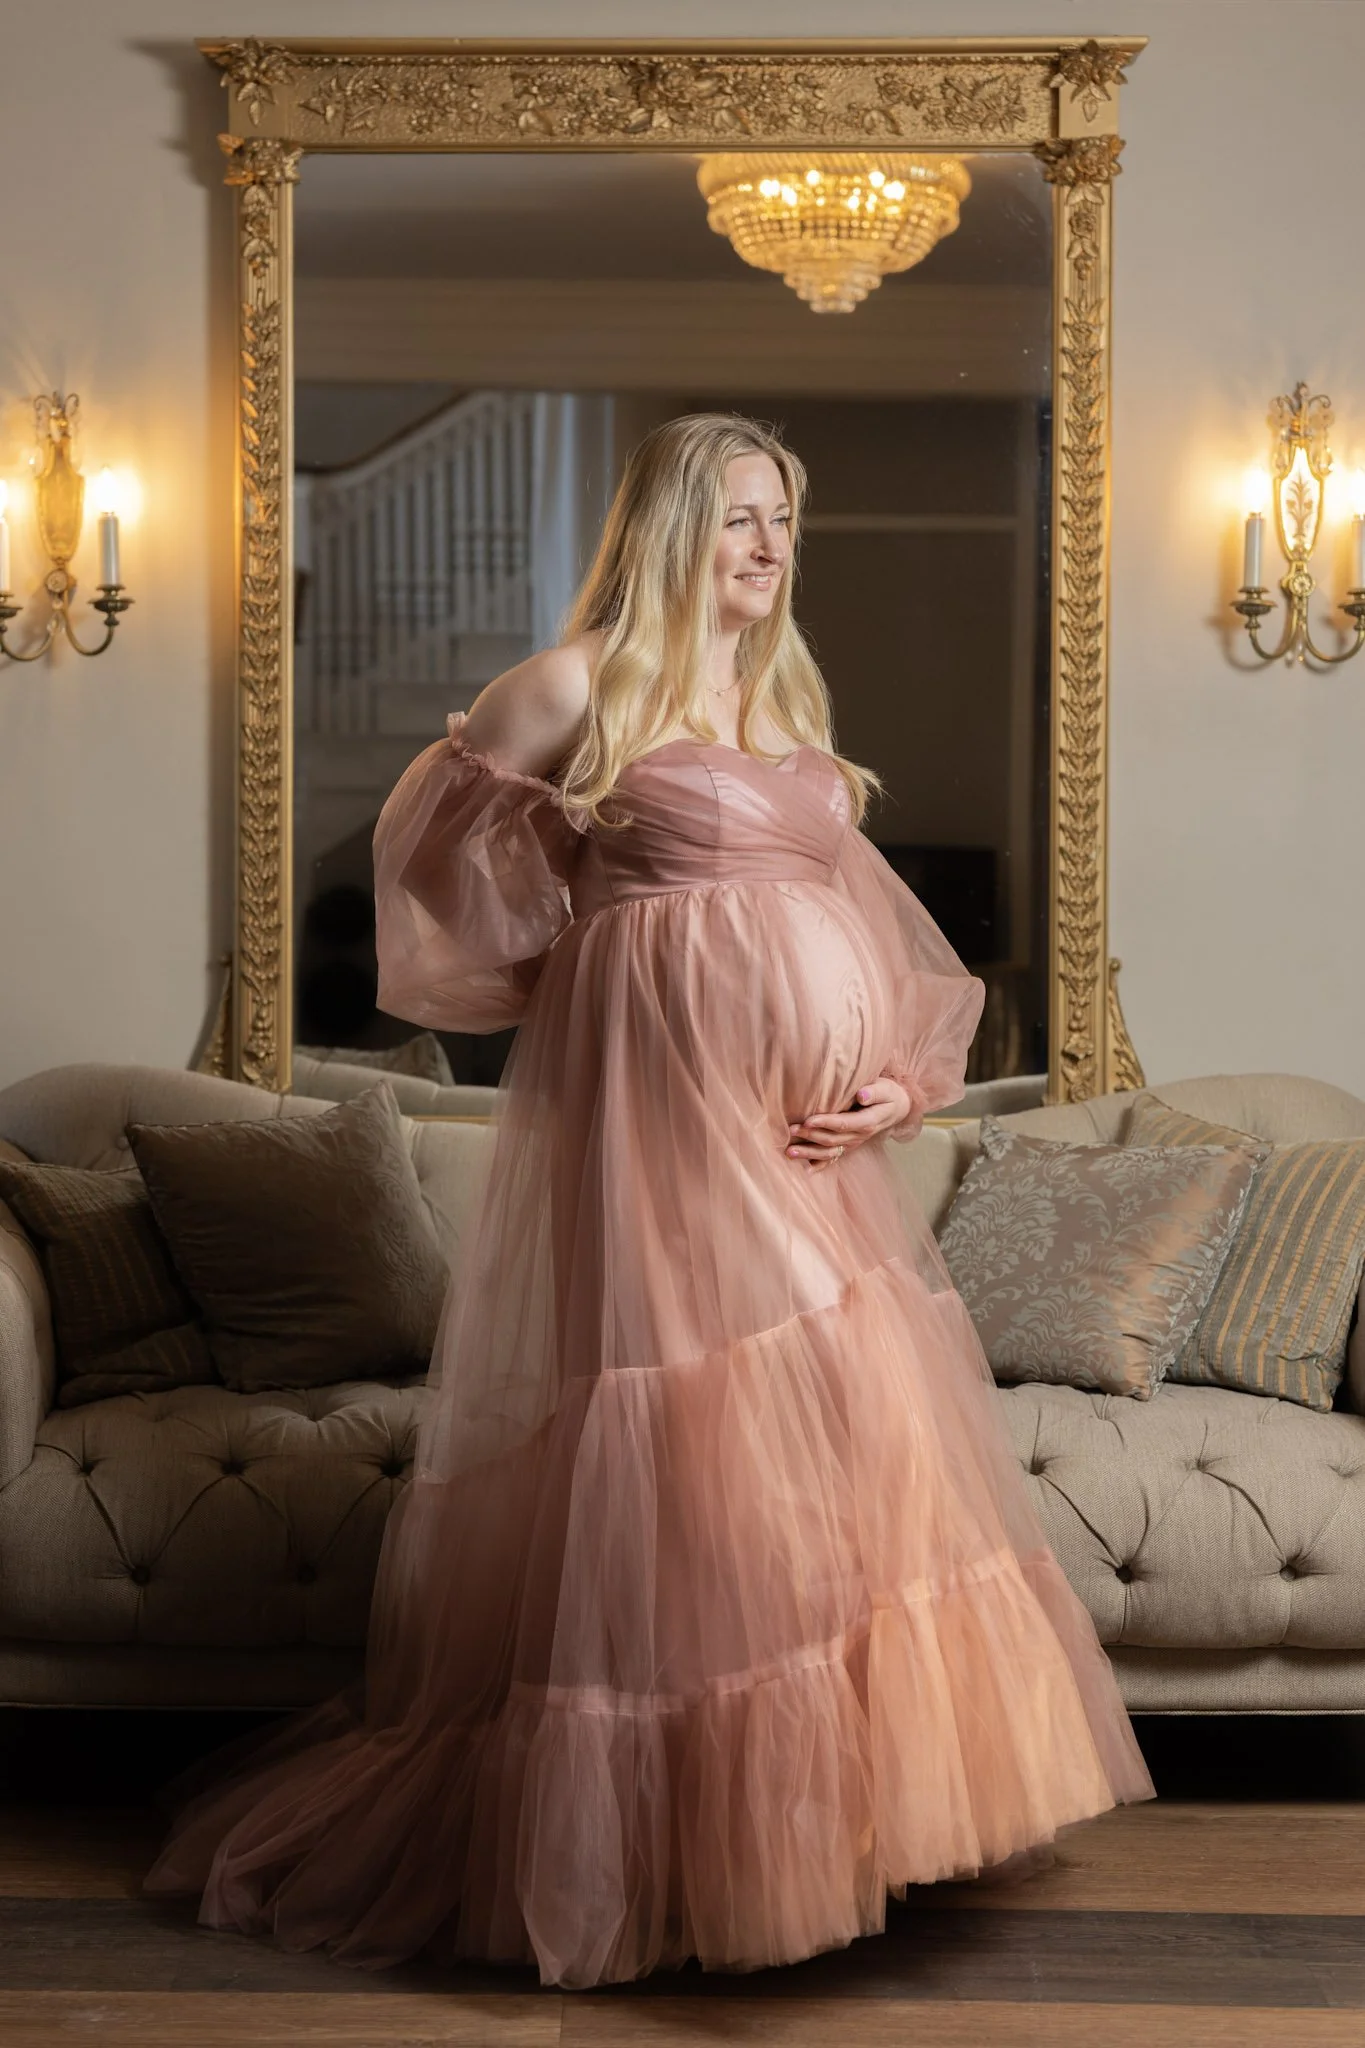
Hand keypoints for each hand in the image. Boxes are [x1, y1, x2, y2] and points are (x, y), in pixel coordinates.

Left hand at [785, 1077, 911, 1171]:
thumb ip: (874, 1092)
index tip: (808, 1120)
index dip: (826, 1123)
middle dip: (811, 1136)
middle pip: (832, 1139)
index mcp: (868, 1122)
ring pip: (829, 1151)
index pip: (844, 1124)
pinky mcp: (848, 1145)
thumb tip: (861, 1095)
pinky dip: (820, 1165)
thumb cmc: (888, 1094)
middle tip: (792, 1130)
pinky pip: (834, 1158)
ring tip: (789, 1152)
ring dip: (809, 1153)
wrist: (896, 1108)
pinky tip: (806, 1171)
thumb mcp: (885, 1089)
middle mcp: (859, 1136)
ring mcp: (853, 1143)